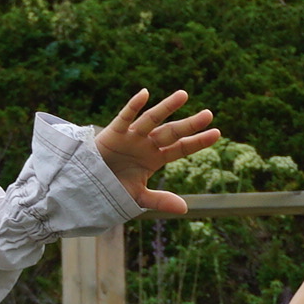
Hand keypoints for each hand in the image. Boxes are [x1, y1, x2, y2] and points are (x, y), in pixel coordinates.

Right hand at [95, 89, 219, 211]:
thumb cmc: (113, 188)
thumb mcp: (139, 197)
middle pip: (171, 132)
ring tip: (183, 95)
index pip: (181, 148)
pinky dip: (133, 106)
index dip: (197, 141)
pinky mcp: (113, 133)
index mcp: (155, 158)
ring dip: (167, 108)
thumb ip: (160, 201)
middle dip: (189, 124)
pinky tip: (145, 94)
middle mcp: (146, 144)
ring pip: (152, 120)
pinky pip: (125, 118)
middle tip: (209, 114)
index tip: (217, 133)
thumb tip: (185, 209)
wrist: (87, 187)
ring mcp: (131, 137)